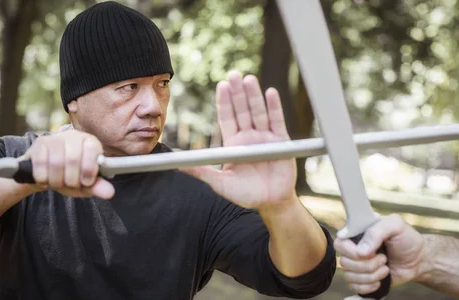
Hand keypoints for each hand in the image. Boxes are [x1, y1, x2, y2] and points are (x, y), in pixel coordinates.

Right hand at [19, 130, 114, 198]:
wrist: (45, 173)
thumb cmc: (69, 176)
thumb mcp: (85, 184)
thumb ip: (97, 187)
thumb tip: (110, 193)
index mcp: (90, 143)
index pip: (92, 151)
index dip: (89, 170)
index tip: (86, 182)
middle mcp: (74, 136)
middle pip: (73, 159)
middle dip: (71, 180)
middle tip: (69, 184)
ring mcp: (55, 138)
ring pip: (56, 163)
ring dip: (56, 181)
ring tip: (58, 183)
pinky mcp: (39, 144)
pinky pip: (40, 163)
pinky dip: (43, 178)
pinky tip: (45, 179)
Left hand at [182, 71, 296, 209]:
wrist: (271, 203)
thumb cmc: (245, 194)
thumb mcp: (220, 183)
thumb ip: (202, 171)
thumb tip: (177, 165)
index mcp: (234, 143)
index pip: (227, 117)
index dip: (224, 102)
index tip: (221, 85)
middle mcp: (249, 136)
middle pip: (242, 110)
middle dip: (237, 93)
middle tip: (233, 74)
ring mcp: (265, 137)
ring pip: (258, 111)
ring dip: (254, 95)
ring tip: (248, 79)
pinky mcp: (281, 142)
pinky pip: (277, 121)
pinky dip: (274, 107)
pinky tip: (270, 92)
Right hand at [334, 214, 424, 296]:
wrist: (418, 260)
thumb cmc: (406, 239)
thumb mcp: (395, 226)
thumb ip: (376, 232)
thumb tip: (360, 251)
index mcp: (357, 234)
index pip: (339, 243)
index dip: (350, 251)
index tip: (368, 252)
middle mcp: (354, 249)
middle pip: (344, 262)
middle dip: (367, 265)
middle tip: (384, 258)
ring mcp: (357, 266)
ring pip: (350, 276)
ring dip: (371, 275)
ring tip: (385, 268)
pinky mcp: (362, 280)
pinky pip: (355, 287)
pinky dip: (369, 286)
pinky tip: (380, 280)